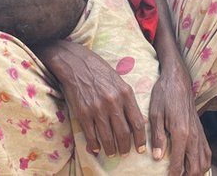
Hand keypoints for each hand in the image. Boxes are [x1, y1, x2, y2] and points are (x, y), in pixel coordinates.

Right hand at [41, 41, 146, 156]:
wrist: (76, 64)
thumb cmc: (99, 71)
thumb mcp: (119, 81)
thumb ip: (127, 100)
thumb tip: (136, 121)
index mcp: (125, 93)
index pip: (137, 123)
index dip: (140, 139)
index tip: (140, 148)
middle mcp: (113, 102)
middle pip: (123, 133)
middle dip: (125, 147)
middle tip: (125, 152)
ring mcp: (97, 108)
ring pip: (108, 137)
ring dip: (111, 149)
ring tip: (112, 153)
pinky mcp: (83, 112)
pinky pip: (91, 135)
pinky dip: (94, 144)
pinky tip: (96, 148)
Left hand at [149, 62, 209, 175]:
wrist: (178, 79)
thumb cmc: (164, 94)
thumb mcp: (155, 114)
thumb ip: (157, 137)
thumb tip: (157, 157)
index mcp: (180, 133)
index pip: (178, 163)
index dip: (172, 175)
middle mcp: (193, 136)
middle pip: (195, 167)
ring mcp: (199, 134)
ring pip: (204, 162)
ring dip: (195, 172)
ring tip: (184, 174)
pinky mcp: (201, 130)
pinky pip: (207, 152)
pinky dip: (203, 163)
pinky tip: (194, 166)